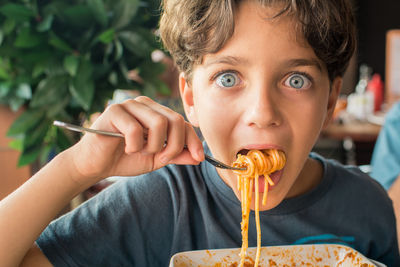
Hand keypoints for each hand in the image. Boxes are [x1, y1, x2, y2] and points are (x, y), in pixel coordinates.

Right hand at [68, 96, 203, 182]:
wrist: (96, 165)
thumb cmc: (126, 159)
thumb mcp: (156, 159)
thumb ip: (176, 155)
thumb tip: (199, 157)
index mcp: (156, 112)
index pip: (182, 122)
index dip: (193, 140)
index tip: (199, 159)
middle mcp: (145, 104)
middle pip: (175, 120)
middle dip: (174, 145)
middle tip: (162, 158)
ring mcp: (129, 105)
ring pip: (159, 123)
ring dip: (154, 146)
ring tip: (141, 152)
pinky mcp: (114, 111)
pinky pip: (136, 129)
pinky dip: (135, 146)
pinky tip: (127, 149)